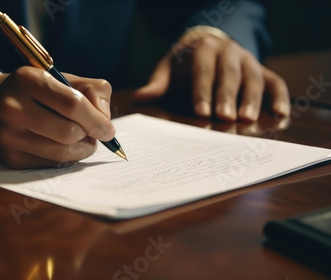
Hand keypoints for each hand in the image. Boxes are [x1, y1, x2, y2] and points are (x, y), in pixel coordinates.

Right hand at [0, 66, 114, 168]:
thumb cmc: (37, 92)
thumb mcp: (63, 79)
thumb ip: (93, 91)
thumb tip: (105, 122)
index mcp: (27, 79)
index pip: (73, 104)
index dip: (97, 120)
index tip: (108, 129)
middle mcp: (12, 107)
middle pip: (69, 132)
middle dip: (88, 135)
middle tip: (92, 134)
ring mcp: (8, 135)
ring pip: (62, 152)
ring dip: (80, 149)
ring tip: (80, 140)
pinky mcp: (10, 158)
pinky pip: (51, 164)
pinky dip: (65, 158)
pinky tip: (61, 147)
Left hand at [135, 27, 289, 121]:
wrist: (207, 45)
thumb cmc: (185, 64)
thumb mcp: (169, 68)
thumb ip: (158, 84)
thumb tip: (140, 97)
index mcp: (203, 49)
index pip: (203, 70)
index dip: (202, 91)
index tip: (201, 112)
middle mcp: (229, 51)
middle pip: (230, 74)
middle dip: (227, 96)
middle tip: (225, 118)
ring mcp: (249, 60)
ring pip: (254, 78)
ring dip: (253, 100)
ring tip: (248, 120)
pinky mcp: (264, 70)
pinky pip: (276, 83)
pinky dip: (281, 98)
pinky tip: (281, 115)